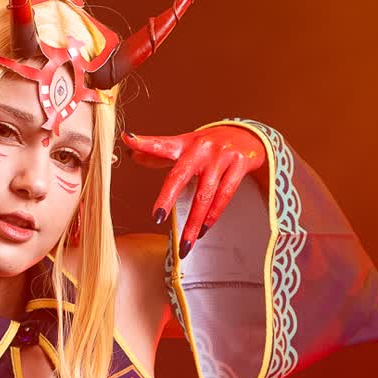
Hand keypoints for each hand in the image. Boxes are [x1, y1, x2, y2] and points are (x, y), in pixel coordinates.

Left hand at [122, 125, 265, 257]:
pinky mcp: (239, 164)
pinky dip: (213, 215)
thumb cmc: (211, 144)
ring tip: (186, 243)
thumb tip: (131, 154)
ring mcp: (221, 157)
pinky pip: (225, 195)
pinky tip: (204, 229)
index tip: (129, 140)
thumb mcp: (185, 144)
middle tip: (156, 218)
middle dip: (167, 198)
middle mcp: (201, 149)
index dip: (144, 143)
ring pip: (205, 194)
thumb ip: (159, 152)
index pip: (161, 144)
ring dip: (194, 222)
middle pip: (180, 176)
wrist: (248, 134)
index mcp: (184, 144)